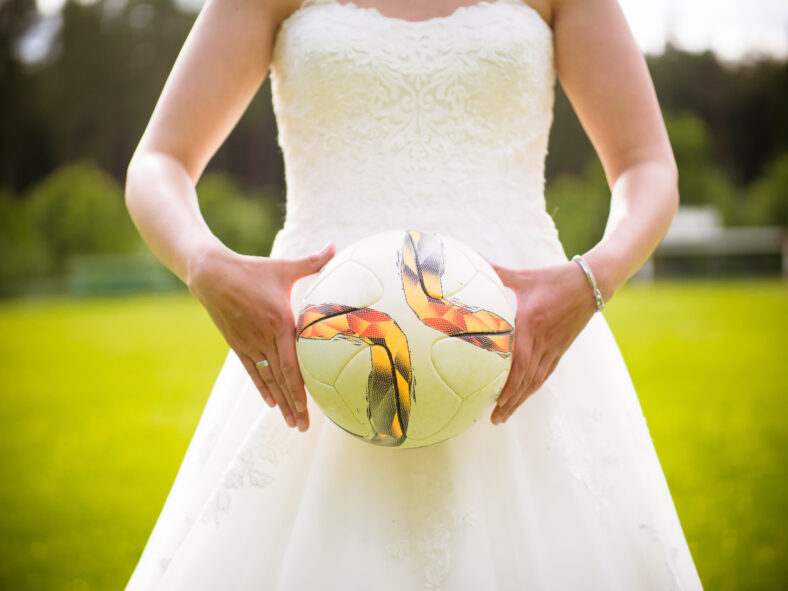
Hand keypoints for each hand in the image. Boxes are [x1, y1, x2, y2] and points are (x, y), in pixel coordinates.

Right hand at [187, 242, 335, 430]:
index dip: (303, 388)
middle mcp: (265, 338)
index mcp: (280, 322)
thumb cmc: (252, 269)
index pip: (294, 363)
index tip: (313, 408)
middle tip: (303, 426)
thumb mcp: (283, 266)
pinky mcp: (238, 344)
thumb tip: (336, 245)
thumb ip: (313, 261)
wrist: (211, 273)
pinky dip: (262, 387)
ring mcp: (250, 343)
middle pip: (283, 378)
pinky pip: (253, 371)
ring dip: (280, 402)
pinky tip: (271, 403)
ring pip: (268, 379)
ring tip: (291, 422)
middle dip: (294, 404)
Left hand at [482, 257, 598, 424]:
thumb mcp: (523, 276)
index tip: (494, 398)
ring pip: (536, 381)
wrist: (592, 283)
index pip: (520, 361)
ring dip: (520, 400)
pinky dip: (532, 389)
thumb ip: (497, 271)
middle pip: (526, 379)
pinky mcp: (560, 349)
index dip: (509, 383)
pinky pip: (545, 374)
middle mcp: (543, 341)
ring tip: (503, 416)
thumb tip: (473, 257)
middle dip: (510, 401)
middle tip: (494, 418)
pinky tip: (522, 398)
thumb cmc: (554, 278)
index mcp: (531, 323)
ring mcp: (554, 348)